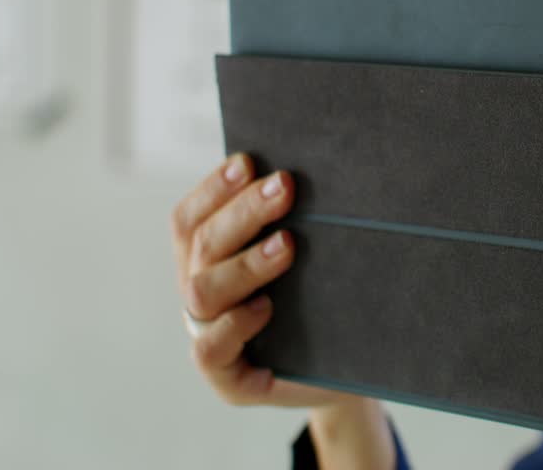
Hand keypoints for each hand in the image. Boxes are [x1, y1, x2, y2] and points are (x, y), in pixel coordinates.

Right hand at [171, 152, 361, 410]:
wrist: (352, 370)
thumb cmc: (325, 302)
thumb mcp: (307, 258)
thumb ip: (290, 223)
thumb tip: (300, 174)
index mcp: (207, 262)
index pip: (191, 218)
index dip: (213, 188)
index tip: (248, 161)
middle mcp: (200, 295)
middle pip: (203, 244)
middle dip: (244, 212)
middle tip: (284, 188)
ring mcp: (208, 336)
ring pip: (202, 291)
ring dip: (245, 262)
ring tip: (288, 246)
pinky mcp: (229, 380)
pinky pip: (210, 350)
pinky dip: (234, 324)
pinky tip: (265, 308)